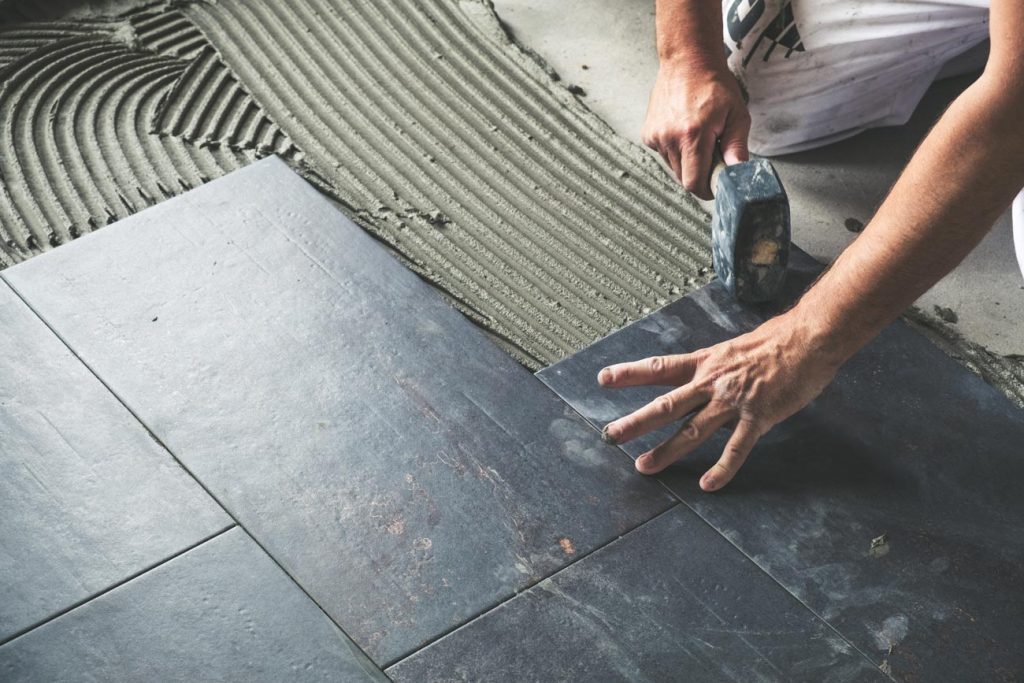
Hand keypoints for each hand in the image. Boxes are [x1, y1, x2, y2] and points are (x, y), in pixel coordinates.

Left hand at [598, 312, 843, 490]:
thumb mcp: (734, 349)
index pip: (660, 368)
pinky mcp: (758, 417)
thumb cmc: (776, 342)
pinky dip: (722, 468)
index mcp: (706, 363)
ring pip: (692, 429)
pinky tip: (708, 484)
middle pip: (666, 404)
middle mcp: (713, 382)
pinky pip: (737, 448)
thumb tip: (700, 380)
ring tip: (643, 466)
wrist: (810, 338)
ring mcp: (734, 401)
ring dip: (666, 450)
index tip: (603, 379)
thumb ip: (715, 369)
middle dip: (636, 421)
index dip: (630, 373)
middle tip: (610, 435)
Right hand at [642, 61, 750, 198]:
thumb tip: (739, 173)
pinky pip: (664, 155)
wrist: (687, 61)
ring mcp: (656, 137)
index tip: (716, 183)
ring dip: (688, 162)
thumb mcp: (737, 115)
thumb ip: (738, 147)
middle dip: (699, 173)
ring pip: (674, 168)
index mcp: (693, 135)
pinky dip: (676, 151)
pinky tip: (683, 131)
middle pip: (683, 179)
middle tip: (712, 152)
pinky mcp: (648, 134)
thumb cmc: (713, 85)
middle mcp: (670, 138)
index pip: (694, 183)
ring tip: (698, 137)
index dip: (707, 189)